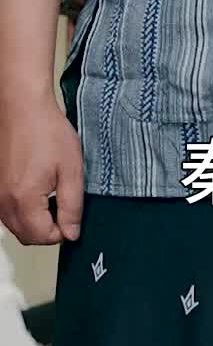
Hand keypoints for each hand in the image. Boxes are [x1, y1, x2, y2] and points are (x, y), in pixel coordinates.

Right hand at [0, 92, 83, 244]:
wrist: (22, 108)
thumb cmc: (46, 131)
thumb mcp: (71, 170)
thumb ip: (72, 206)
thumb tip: (71, 233)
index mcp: (24, 200)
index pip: (43, 237)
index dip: (63, 231)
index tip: (71, 215)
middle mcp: (3, 202)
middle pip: (27, 236)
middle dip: (48, 229)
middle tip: (63, 206)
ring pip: (15, 226)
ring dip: (34, 221)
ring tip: (50, 195)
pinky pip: (7, 212)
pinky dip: (22, 210)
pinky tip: (35, 190)